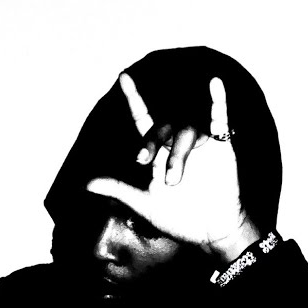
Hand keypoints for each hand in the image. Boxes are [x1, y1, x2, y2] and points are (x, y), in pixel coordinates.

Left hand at [86, 74, 261, 263]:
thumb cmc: (178, 219)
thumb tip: (86, 184)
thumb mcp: (144, 204)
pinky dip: (218, 101)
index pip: (144, 120)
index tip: (123, 76)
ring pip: (187, 131)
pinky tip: (215, 83)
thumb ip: (118, 189)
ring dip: (178, 153)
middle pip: (163, 129)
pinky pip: (219, 118)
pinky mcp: (221, 147)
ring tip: (174, 181)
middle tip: (148, 168)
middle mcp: (177, 144)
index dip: (134, 99)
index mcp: (158, 154)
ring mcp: (200, 145)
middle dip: (153, 146)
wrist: (210, 231)